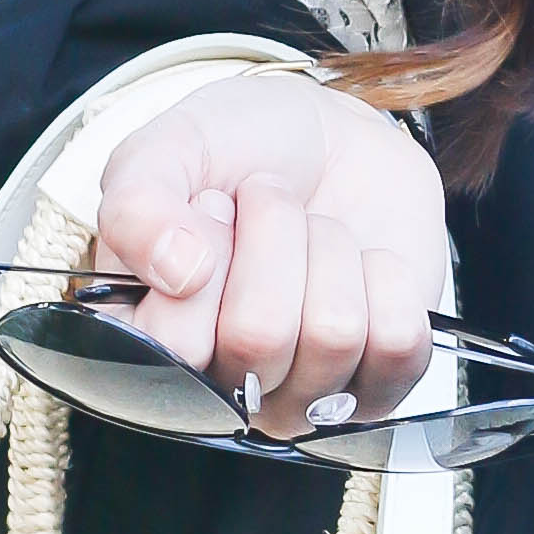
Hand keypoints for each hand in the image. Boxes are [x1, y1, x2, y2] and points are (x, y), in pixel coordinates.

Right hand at [89, 66, 449, 442]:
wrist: (331, 139)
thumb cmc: (239, 151)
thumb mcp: (167, 152)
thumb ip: (136, 204)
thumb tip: (178, 272)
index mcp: (150, 343)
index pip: (173, 346)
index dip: (204, 257)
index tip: (209, 205)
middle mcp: (223, 389)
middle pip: (261, 338)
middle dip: (274, 235)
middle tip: (267, 207)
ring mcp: (303, 394)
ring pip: (334, 334)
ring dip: (329, 249)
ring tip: (313, 229)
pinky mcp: (380, 382)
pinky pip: (397, 342)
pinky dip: (386, 275)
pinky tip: (362, 261)